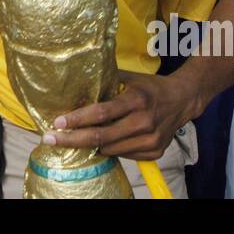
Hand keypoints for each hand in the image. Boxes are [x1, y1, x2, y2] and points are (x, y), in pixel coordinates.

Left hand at [43, 71, 199, 159]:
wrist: (183, 100)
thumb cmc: (150, 87)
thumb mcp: (130, 78)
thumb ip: (106, 82)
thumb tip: (75, 83)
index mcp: (136, 99)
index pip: (101, 112)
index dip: (77, 119)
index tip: (57, 122)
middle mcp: (144, 121)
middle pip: (101, 136)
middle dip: (72, 139)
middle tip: (50, 139)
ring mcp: (151, 139)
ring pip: (110, 149)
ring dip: (90, 146)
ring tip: (74, 139)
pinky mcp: (155, 152)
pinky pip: (124, 155)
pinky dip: (109, 149)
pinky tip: (102, 142)